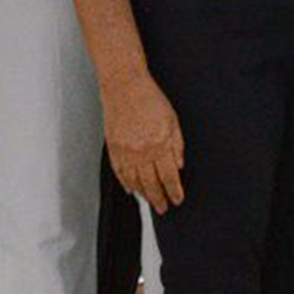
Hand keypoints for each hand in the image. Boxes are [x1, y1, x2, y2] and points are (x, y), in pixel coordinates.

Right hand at [103, 76, 184, 214]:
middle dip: (159, 198)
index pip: (169, 176)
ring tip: (151, 201)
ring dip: (144, 194)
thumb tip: (180, 167)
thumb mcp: (173, 120)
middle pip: (151, 183)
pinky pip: (119, 172)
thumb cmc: (150, 98)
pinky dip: (126, 183)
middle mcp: (141, 151)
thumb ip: (177, 145)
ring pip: (135, 182)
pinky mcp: (113, 148)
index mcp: (159, 144)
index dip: (174, 191)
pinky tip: (132, 190)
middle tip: (164, 208)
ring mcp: (125, 151)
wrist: (124, 86)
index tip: (177, 199)